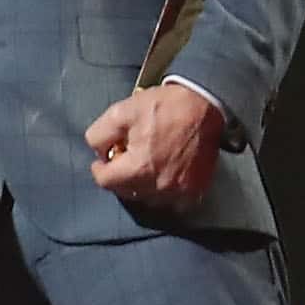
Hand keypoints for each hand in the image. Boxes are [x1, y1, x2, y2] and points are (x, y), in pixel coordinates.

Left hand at [83, 81, 224, 215]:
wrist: (204, 105)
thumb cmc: (163, 107)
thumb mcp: (120, 112)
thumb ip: (99, 136)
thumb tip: (100, 154)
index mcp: (139, 168)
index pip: (106, 182)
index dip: (100, 167)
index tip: (104, 158)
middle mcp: (159, 186)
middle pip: (126, 191)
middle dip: (120, 175)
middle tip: (125, 157)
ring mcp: (180, 191)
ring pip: (148, 198)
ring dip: (141, 184)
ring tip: (145, 163)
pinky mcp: (196, 189)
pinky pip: (171, 199)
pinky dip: (163, 189)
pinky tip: (163, 170)